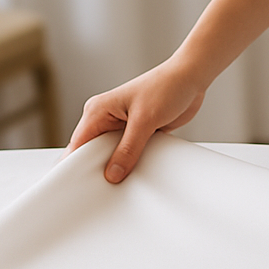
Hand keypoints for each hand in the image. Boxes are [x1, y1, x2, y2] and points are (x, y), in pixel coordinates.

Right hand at [66, 59, 207, 183]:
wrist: (191, 78)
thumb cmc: (166, 86)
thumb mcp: (145, 120)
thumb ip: (128, 149)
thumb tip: (112, 173)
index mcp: (98, 111)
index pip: (78, 144)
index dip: (77, 166)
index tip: (80, 187)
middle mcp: (106, 119)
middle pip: (93, 153)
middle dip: (99, 170)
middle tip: (104, 191)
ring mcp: (122, 127)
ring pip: (112, 156)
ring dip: (118, 167)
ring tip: (121, 185)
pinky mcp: (138, 133)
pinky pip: (129, 155)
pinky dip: (133, 164)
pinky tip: (137, 175)